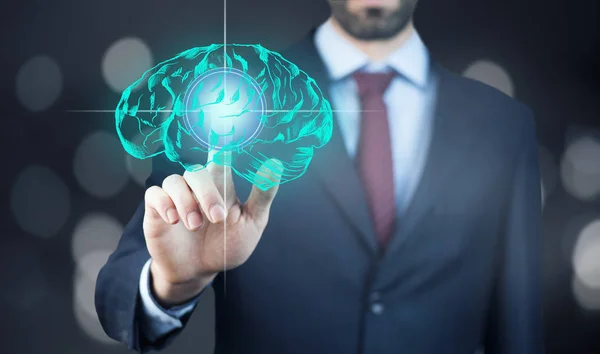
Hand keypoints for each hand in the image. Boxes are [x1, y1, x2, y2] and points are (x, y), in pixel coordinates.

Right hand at [143, 151, 281, 305]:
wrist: (199, 272)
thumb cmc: (226, 245)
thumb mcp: (252, 223)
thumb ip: (262, 195)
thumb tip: (274, 166)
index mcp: (222, 186)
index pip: (220, 157)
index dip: (219, 140)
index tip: (222, 124)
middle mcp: (198, 187)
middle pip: (197, 172)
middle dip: (208, 194)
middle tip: (217, 218)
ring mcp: (176, 197)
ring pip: (175, 181)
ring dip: (186, 203)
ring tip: (195, 225)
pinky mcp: (156, 210)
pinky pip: (154, 194)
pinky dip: (164, 204)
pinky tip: (174, 220)